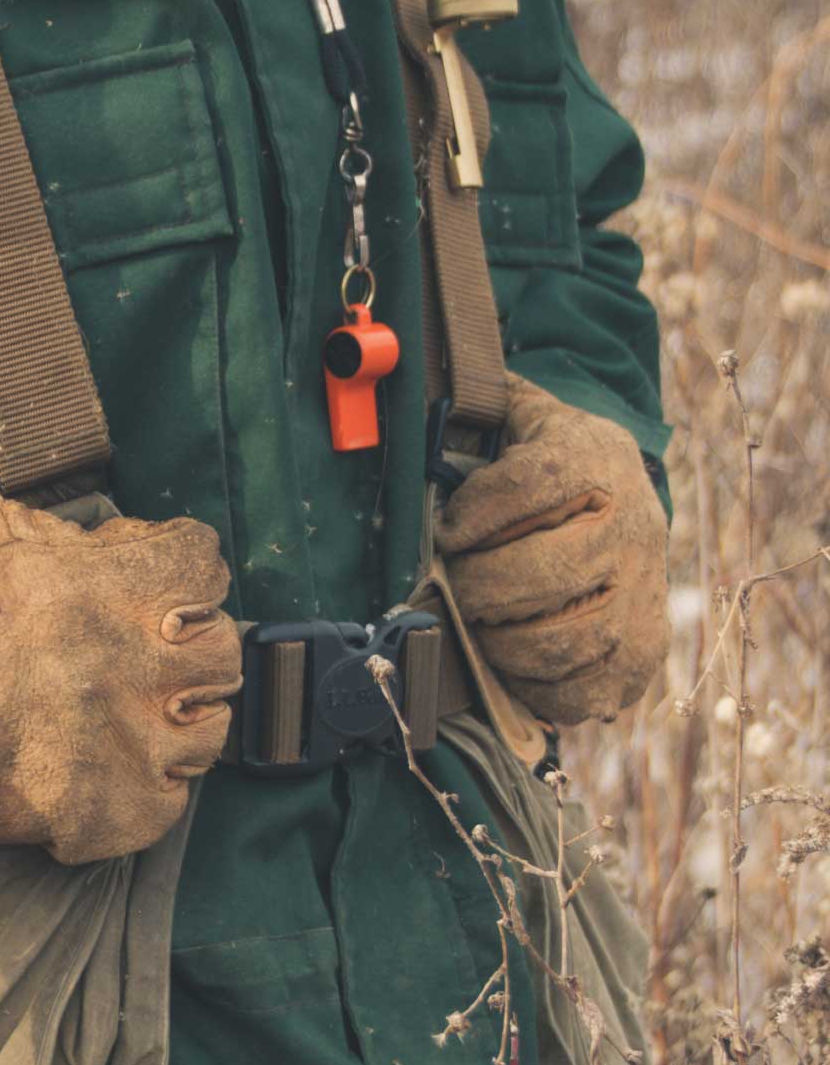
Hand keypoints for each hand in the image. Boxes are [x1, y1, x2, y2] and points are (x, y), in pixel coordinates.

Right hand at [0, 456, 240, 875]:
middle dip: (189, 646)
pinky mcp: (108, 812)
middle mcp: (140, 663)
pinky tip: (108, 773)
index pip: (202, 561)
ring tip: (132, 716)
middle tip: (143, 651)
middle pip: (222, 652)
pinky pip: (166, 804)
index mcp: (117, 581)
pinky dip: (143, 791)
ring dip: (177, 720)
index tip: (142, 575)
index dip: (173, 565)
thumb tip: (47, 493)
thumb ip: (22, 491)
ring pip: (208, 733)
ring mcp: (131, 744)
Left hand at [435, 375, 668, 725]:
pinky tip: (513, 663)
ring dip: (500, 642)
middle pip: (542, 573)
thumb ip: (485, 402)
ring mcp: (642, 595)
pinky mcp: (642, 651)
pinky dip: (535, 687)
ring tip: (480, 626)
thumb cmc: (557, 466)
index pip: (531, 485)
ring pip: (559, 638)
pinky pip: (583, 689)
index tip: (448, 529)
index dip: (476, 513)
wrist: (631, 503)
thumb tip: (422, 374)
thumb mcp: (530, 419)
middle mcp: (631, 529)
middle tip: (455, 587)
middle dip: (478, 587)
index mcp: (597, 463)